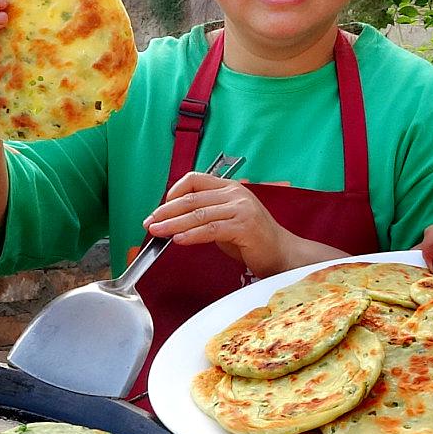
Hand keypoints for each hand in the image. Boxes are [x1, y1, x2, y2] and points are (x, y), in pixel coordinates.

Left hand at [144, 173, 304, 277]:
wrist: (282, 253)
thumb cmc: (252, 239)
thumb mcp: (226, 220)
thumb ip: (205, 215)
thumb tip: (174, 220)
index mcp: (230, 187)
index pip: (195, 180)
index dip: (173, 193)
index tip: (160, 209)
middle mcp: (236, 194)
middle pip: (192, 198)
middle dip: (166, 211)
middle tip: (150, 222)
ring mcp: (241, 209)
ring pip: (198, 214)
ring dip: (173, 224)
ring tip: (158, 232)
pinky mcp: (244, 226)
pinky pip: (211, 230)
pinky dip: (192, 235)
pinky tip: (178, 240)